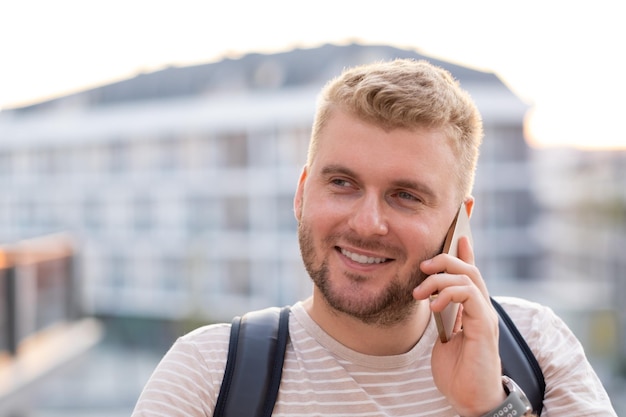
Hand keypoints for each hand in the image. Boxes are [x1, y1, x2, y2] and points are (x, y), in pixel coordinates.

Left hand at [412, 237, 504, 416]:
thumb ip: (441, 314)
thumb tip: (430, 295)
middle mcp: (481, 309)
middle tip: (423, 266)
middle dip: (446, 259)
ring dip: (440, 279)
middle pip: (469, 269)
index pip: (469, 273)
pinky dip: (449, 294)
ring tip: (420, 292)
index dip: (464, 251)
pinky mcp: (484, 327)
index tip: (457, 234)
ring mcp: (484, 317)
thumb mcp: (442, 335)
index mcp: (471, 309)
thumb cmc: (457, 371)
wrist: (469, 399)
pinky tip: (434, 305)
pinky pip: (471, 296)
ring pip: (469, 278)